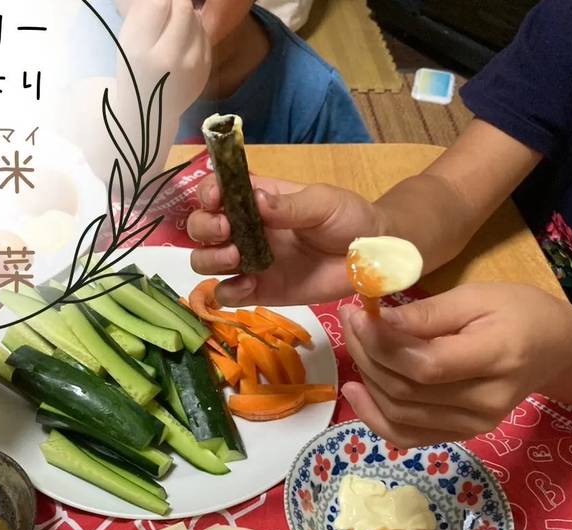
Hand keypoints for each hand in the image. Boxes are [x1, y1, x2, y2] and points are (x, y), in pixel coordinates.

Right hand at [118, 0, 210, 116]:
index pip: (160, 3)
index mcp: (142, 51)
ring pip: (196, 19)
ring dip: (186, 16)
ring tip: (174, 30)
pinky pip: (204, 34)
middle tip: (168, 11)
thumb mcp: (128, 40)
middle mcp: (170, 59)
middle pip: (183, 7)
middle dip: (176, 2)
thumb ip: (144, 11)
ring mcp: (192, 66)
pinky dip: (195, 32)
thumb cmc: (136, 70)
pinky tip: (183, 43)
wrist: (152, 111)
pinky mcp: (205, 70)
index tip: (159, 6)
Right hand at [188, 174, 381, 306]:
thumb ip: (288, 206)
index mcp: (256, 201)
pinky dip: (227, 292)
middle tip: (226, 232)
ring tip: (236, 257)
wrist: (370, 258)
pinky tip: (248, 285)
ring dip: (210, 259)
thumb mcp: (322, 203)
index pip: (216, 191)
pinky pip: (227, 295)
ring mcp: (248, 263)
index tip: (216, 199)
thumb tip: (255, 202)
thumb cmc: (348, 219)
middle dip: (204, 228)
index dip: (207, 193)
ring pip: (205, 262)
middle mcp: (244, 230)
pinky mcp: (258, 291)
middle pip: (201, 229)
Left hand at [339, 283, 571, 447]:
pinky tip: (354, 391)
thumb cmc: (515, 313)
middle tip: (349, 322)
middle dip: (366, 354)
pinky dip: (373, 417)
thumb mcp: (475, 297)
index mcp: (497, 358)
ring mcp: (472, 425)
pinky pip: (406, 436)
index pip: (425, 364)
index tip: (357, 315)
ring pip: (398, 413)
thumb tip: (375, 321)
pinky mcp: (460, 435)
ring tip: (356, 345)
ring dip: (366, 379)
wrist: (552, 349)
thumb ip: (425, 313)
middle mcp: (485, 403)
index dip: (381, 344)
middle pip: (406, 389)